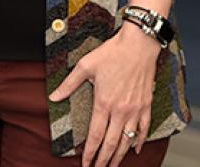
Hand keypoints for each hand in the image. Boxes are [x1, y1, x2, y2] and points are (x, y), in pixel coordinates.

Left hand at [49, 24, 162, 166]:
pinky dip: (139, 142)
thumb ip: (69, 84)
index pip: (95, 136)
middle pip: (110, 144)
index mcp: (103, 103)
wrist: (138, 44)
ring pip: (126, 140)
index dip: (90, 153)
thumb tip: (54, 96)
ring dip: (119, 156)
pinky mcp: (146, 105)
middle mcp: (120, 110)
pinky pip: (144, 129)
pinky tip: (135, 150)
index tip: (85, 164)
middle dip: (103, 160)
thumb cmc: (112, 52)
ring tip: (113, 166)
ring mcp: (135, 109)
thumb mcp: (85, 65)